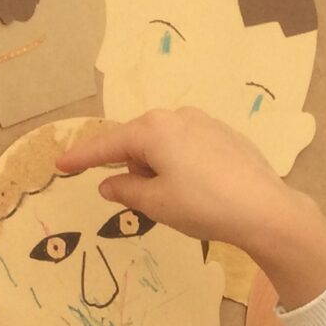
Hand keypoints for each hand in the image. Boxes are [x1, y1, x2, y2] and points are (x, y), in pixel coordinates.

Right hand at [57, 110, 325, 306]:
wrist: (264, 209)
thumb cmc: (202, 205)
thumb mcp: (156, 203)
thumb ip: (126, 190)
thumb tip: (108, 183)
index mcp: (153, 129)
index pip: (107, 144)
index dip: (82, 157)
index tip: (60, 164)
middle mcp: (177, 116)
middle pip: (137, 140)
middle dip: (131, 166)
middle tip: (139, 197)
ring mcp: (205, 122)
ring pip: (164, 143)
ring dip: (157, 167)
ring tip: (174, 198)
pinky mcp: (226, 135)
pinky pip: (188, 146)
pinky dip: (180, 164)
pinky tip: (196, 189)